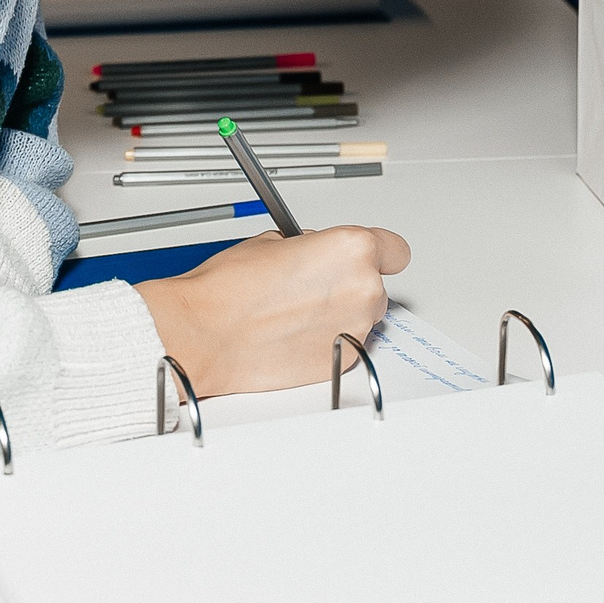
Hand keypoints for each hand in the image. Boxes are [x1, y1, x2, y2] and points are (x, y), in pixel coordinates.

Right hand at [134, 226, 409, 396]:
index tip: (362, 258)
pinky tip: (294, 334)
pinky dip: (327, 340)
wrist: (208, 333)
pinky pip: (345, 344)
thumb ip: (312, 245)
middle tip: (314, 286)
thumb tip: (318, 253)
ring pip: (362, 317)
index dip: (376, 254)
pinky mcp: (342, 360)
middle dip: (351, 284)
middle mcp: (363, 288)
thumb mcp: (272, 241)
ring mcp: (356, 328)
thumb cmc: (231, 288)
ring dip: (340, 313)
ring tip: (296, 312)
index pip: (395, 250)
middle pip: (377, 284)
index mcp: (352, 249)